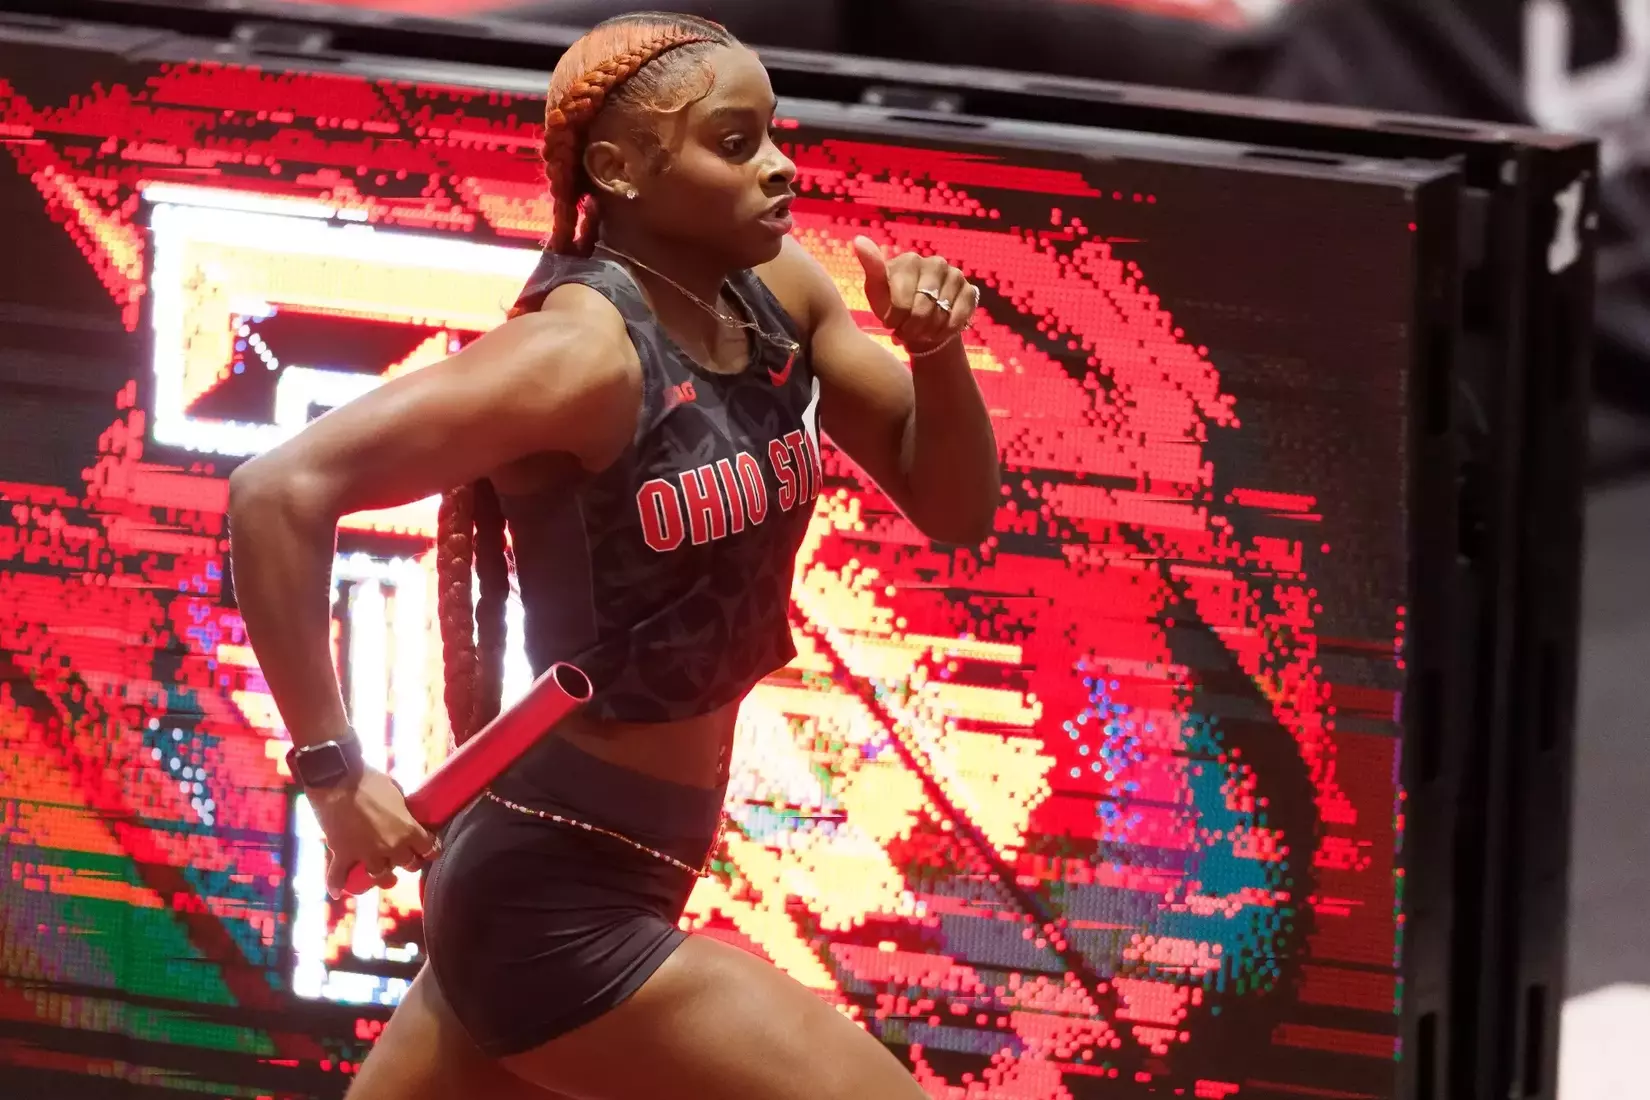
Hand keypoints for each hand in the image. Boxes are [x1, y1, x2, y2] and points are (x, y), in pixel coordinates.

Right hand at [310, 767, 439, 898]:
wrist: (337, 779)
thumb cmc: (370, 779)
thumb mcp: (397, 791)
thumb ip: (403, 808)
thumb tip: (403, 812)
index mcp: (408, 830)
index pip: (428, 849)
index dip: (430, 849)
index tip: (429, 848)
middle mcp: (391, 847)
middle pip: (407, 864)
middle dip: (409, 861)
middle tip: (405, 857)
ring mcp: (366, 854)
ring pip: (380, 876)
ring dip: (383, 877)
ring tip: (386, 877)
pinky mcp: (342, 854)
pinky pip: (338, 876)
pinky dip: (336, 884)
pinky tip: (337, 891)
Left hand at [853, 237, 976, 355]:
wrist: (920, 321)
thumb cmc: (893, 305)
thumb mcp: (877, 290)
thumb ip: (871, 266)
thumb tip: (858, 239)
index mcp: (910, 260)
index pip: (902, 302)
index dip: (895, 321)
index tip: (890, 324)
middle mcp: (935, 263)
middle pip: (922, 310)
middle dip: (912, 329)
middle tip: (906, 332)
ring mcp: (955, 275)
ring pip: (941, 316)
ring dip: (929, 332)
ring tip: (920, 332)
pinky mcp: (970, 290)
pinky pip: (959, 317)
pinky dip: (947, 331)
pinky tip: (938, 331)